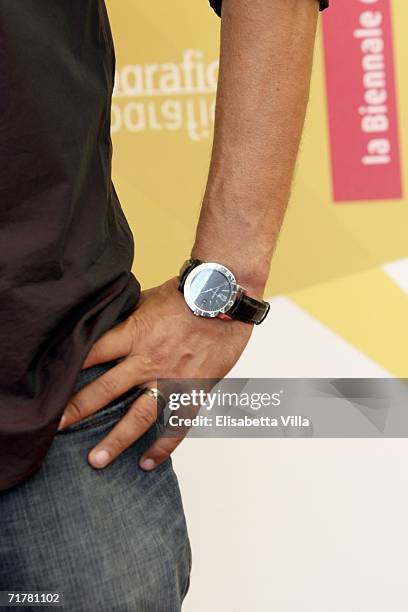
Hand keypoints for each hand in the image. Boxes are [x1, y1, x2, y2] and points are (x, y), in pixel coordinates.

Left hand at [58, 277, 252, 470]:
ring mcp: (172, 379)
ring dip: (116, 439)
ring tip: (96, 460)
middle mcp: (149, 360)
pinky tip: (147, 462)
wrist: (225, 299)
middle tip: (54, 429)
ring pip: (139, 415)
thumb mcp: (149, 299)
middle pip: (106, 389)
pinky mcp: (194, 391)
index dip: (70, 369)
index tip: (50, 387)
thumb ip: (128, 317)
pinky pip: (176, 424)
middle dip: (78, 410)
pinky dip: (163, 447)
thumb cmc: (188, 294)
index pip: (93, 354)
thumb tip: (106, 324)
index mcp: (135, 334)